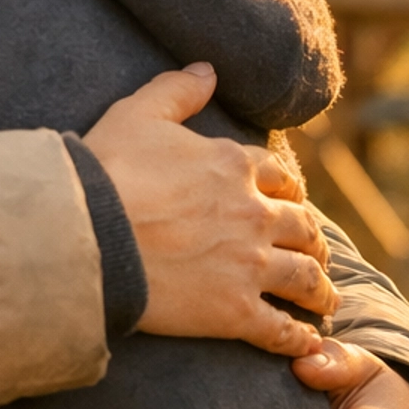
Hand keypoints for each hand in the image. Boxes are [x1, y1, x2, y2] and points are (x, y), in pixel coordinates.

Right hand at [83, 66, 335, 355]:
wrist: (86, 232)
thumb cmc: (107, 170)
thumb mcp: (138, 114)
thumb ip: (176, 90)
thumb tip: (208, 69)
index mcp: (233, 165)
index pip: (280, 178)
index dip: (288, 192)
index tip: (289, 204)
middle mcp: (253, 214)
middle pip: (303, 228)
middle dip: (311, 240)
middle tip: (311, 251)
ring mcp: (248, 265)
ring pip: (305, 279)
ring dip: (319, 289)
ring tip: (322, 299)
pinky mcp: (234, 311)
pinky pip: (281, 329)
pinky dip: (297, 336)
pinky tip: (303, 339)